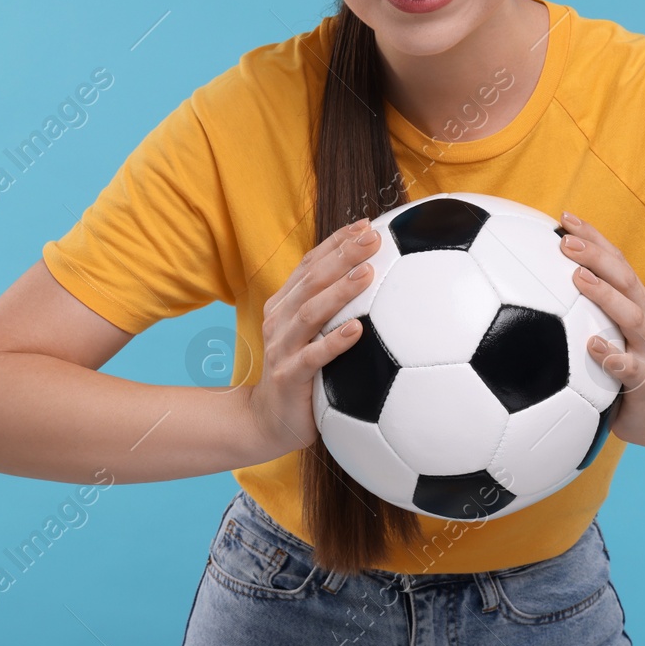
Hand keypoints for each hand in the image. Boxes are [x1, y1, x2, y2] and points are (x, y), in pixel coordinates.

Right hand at [247, 218, 381, 460]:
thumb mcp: (311, 336)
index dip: (335, 242)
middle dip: (342, 255)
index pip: (309, 264)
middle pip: (311, 280)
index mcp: (285, 304)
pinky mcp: (288, 376)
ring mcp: (281, 347)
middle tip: (373, 238)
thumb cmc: (301, 374)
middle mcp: (279, 320)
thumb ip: (332, 309)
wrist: (268, 421)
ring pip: (310, 312)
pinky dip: (335, 341)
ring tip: (367, 273)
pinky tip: (358, 329)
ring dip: (339, 291)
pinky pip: (313, 356)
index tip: (365, 224)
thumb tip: (376, 280)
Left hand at [558, 210, 644, 447]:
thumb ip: (574, 306)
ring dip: (605, 295)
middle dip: (598, 256)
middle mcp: (644, 318)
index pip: (616, 261)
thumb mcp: (599, 329)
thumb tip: (527, 278)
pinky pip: (630, 367)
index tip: (566, 218)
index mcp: (633, 301)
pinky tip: (592, 346)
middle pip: (625, 279)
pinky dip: (612, 355)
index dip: (594, 237)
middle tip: (566, 243)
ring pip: (631, 316)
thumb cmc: (618, 363)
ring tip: (579, 279)